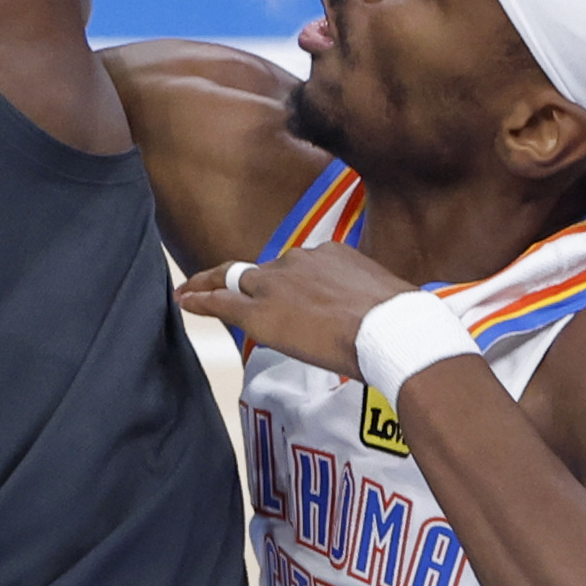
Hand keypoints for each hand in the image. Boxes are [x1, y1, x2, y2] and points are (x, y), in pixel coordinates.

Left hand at [177, 244, 419, 383]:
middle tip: (219, 281)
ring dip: (213, 285)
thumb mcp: (385, 295)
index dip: (287, 281)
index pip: (300, 268)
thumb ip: (365, 298)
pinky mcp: (260, 310)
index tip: (283, 289)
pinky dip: (200, 299)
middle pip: (263, 271)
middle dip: (245, 280)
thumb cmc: (401, 321)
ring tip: (191, 291)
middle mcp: (299, 260)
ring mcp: (276, 283)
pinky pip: (220, 301)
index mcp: (330, 254)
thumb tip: (373, 314)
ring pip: (237, 281)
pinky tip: (185, 301)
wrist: (390, 330)